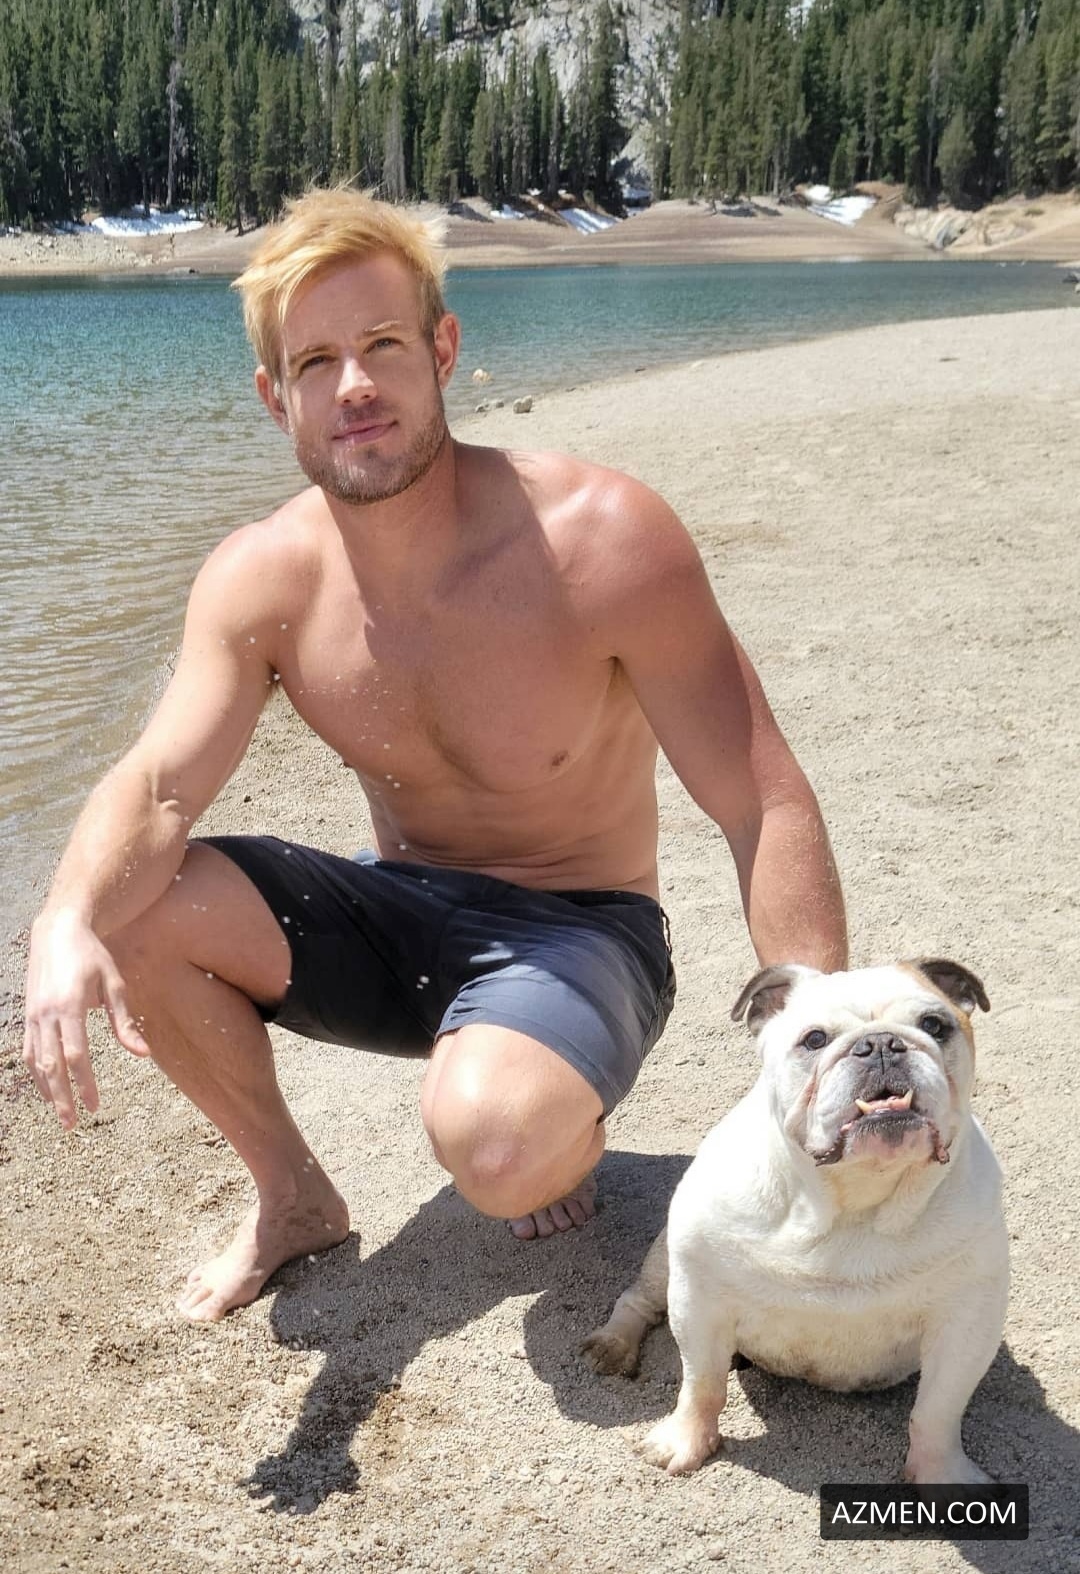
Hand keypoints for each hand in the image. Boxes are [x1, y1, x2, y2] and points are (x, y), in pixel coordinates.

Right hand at [22, 911, 150, 1128]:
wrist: (57, 930)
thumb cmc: (92, 956)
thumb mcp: (114, 984)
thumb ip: (125, 1021)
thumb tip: (143, 1054)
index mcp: (70, 1006)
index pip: (77, 1055)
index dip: (85, 1084)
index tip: (95, 1105)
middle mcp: (47, 1014)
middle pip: (52, 1065)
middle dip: (62, 1098)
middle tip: (73, 1124)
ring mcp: (33, 1015)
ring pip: (36, 1062)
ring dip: (47, 1091)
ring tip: (61, 1115)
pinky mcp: (28, 1015)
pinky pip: (27, 1050)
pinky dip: (35, 1073)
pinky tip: (46, 1089)